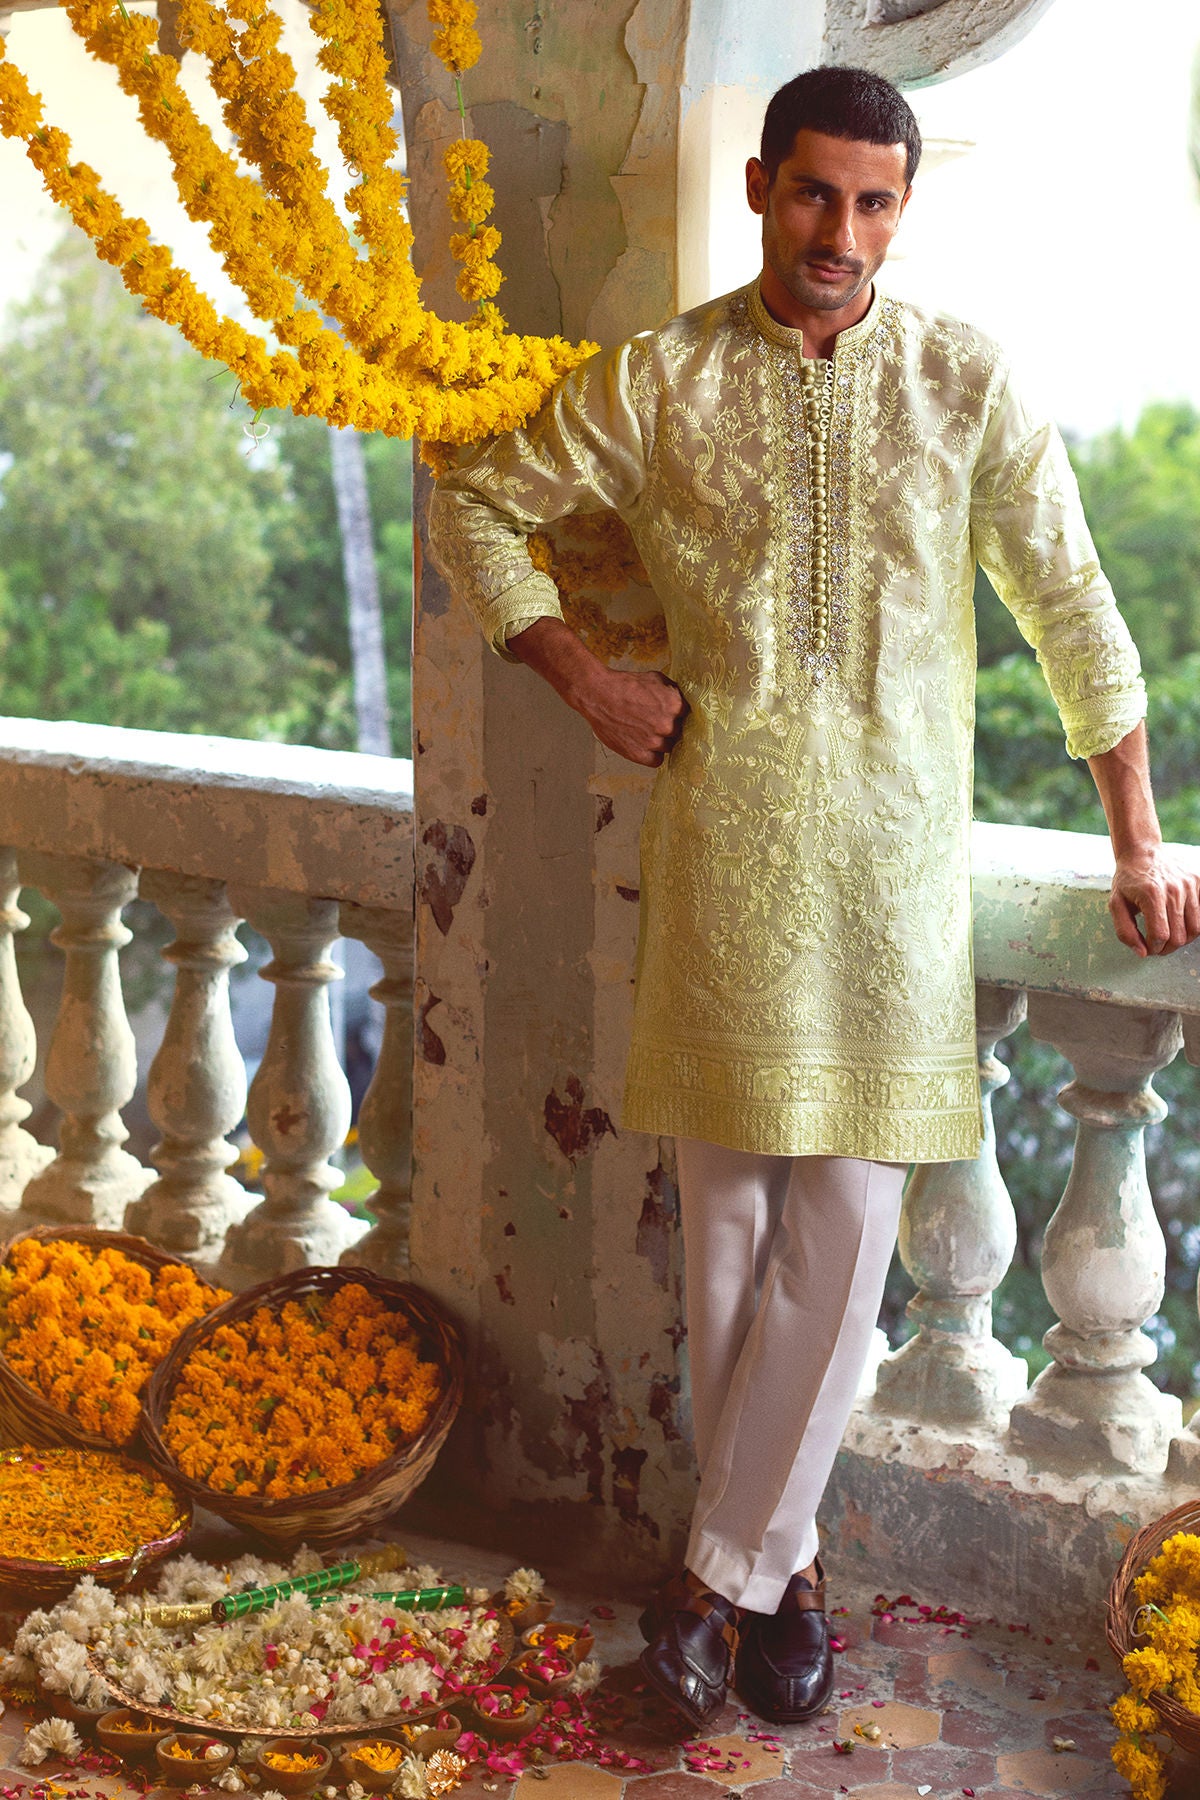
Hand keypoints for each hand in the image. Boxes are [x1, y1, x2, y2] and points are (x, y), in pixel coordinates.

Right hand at [571, 667, 688, 766]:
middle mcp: (667, 725)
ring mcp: (653, 742)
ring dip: (661, 742)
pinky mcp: (639, 754)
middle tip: (656, 722)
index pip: (688, 715)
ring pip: (668, 747)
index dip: (678, 714)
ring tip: (647, 732)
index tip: (671, 715)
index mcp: (675, 705)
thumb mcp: (655, 678)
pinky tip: (645, 746)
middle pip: (679, 733)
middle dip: (670, 727)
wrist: (598, 695)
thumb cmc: (625, 685)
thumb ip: (672, 691)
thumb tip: (681, 700)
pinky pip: (656, 761)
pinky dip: (652, 755)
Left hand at [1110, 847, 1199, 955]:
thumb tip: (1143, 953)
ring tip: (1169, 937)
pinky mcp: (1198, 881)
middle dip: (1167, 948)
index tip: (1148, 947)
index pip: (1160, 935)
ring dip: (1182, 940)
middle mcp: (1174, 889)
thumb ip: (1125, 932)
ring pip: (1196, 928)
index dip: (1153, 948)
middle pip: (1180, 936)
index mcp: (1152, 894)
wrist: (1142, 852)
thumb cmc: (1128, 881)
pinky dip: (1192, 925)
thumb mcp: (1116, 905)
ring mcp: (1189, 884)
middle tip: (1157, 946)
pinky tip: (1179, 923)